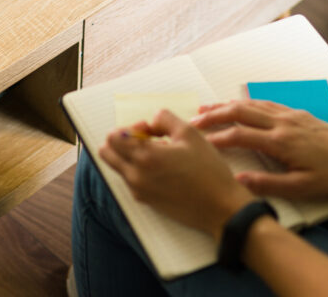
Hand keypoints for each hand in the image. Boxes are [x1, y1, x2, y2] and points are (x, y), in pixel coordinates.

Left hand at [100, 110, 253, 240]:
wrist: (220, 208)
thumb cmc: (208, 171)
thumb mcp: (189, 133)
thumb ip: (164, 118)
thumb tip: (151, 121)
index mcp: (145, 157)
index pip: (113, 137)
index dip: (131, 127)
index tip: (151, 130)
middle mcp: (136, 176)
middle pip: (107, 152)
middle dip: (123, 140)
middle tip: (148, 139)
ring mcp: (139, 191)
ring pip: (118, 166)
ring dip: (131, 155)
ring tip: (159, 154)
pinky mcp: (146, 201)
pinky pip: (130, 180)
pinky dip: (139, 169)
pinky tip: (164, 169)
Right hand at [192, 100, 327, 200]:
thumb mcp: (302, 188)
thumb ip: (268, 184)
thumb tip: (240, 181)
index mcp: (280, 142)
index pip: (239, 135)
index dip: (216, 137)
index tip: (198, 141)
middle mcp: (281, 122)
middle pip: (239, 112)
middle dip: (213, 114)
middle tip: (193, 120)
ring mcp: (288, 114)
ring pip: (250, 104)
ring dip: (226, 105)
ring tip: (206, 109)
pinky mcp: (295, 112)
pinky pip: (263, 103)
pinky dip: (245, 103)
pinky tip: (237, 104)